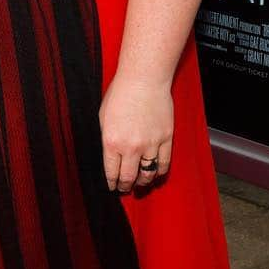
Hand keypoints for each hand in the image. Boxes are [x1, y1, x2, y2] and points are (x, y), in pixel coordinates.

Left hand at [98, 72, 172, 193]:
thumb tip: (109, 157)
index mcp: (111, 142)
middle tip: (125, 188)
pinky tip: (155, 173)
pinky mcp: (166, 138)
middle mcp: (130, 147)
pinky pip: (164, 163)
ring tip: (140, 183)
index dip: (111, 183)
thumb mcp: (103, 118)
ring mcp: (150, 144)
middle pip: (129, 177)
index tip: (112, 187)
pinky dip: (159, 172)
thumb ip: (106, 140)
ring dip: (143, 181)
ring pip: (147, 173)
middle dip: (125, 186)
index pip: (111, 173)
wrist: (143, 79)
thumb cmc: (120, 93)